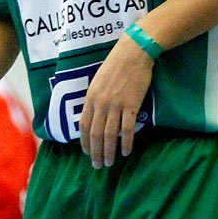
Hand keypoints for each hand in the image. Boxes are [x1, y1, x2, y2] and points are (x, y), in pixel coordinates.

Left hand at [79, 32, 153, 166]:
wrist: (134, 53)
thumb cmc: (116, 64)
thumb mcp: (99, 81)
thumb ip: (95, 98)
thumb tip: (96, 116)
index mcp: (90, 97)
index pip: (83, 125)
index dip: (84, 142)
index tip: (88, 153)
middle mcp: (100, 103)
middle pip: (95, 134)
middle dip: (96, 152)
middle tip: (98, 165)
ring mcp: (116, 105)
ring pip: (109, 135)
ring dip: (109, 151)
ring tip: (110, 162)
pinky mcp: (131, 105)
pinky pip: (127, 129)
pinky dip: (126, 143)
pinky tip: (127, 151)